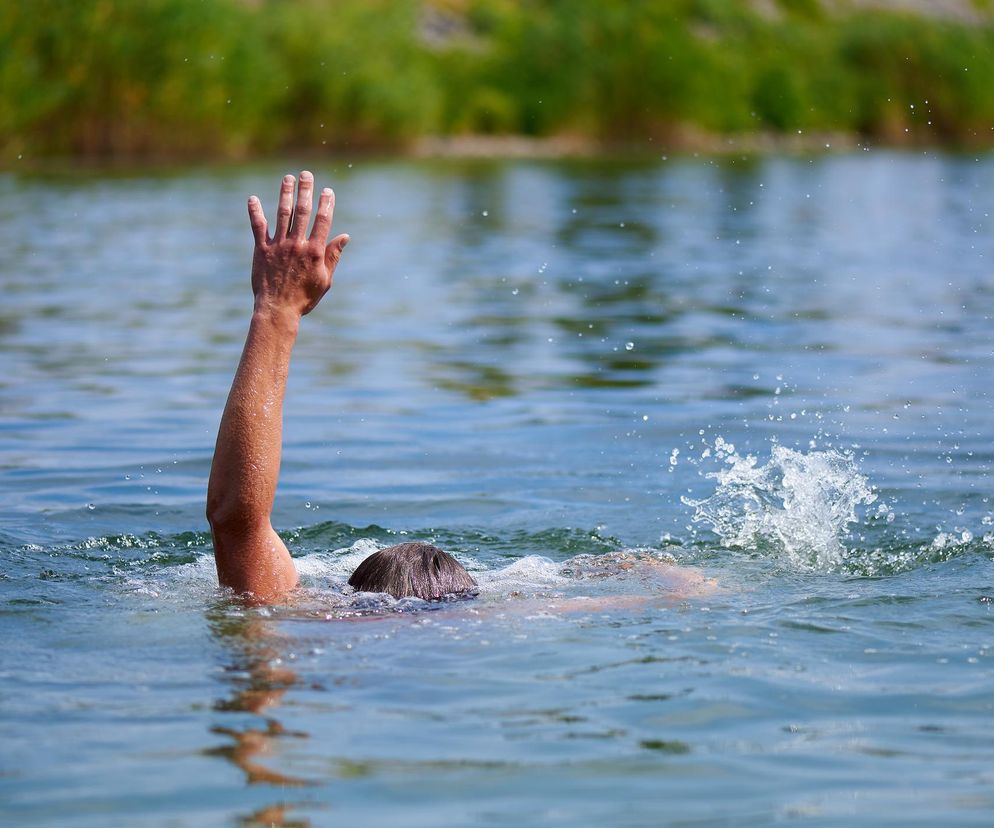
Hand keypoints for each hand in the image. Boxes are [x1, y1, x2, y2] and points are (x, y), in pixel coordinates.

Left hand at [247, 171, 349, 316]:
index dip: (326, 204)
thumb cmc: (304, 298)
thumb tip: (344, 236)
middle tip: (306, 174)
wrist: (278, 310)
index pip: (322, 221)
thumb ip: (333, 256)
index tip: (327, 191)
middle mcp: (297, 245)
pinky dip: (255, 212)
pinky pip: (258, 227)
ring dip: (285, 194)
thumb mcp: (325, 280)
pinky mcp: (261, 250)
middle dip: (305, 191)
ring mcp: (278, 246)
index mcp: (314, 252)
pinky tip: (252, 198)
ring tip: (287, 178)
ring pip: (283, 214)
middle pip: (303, 212)